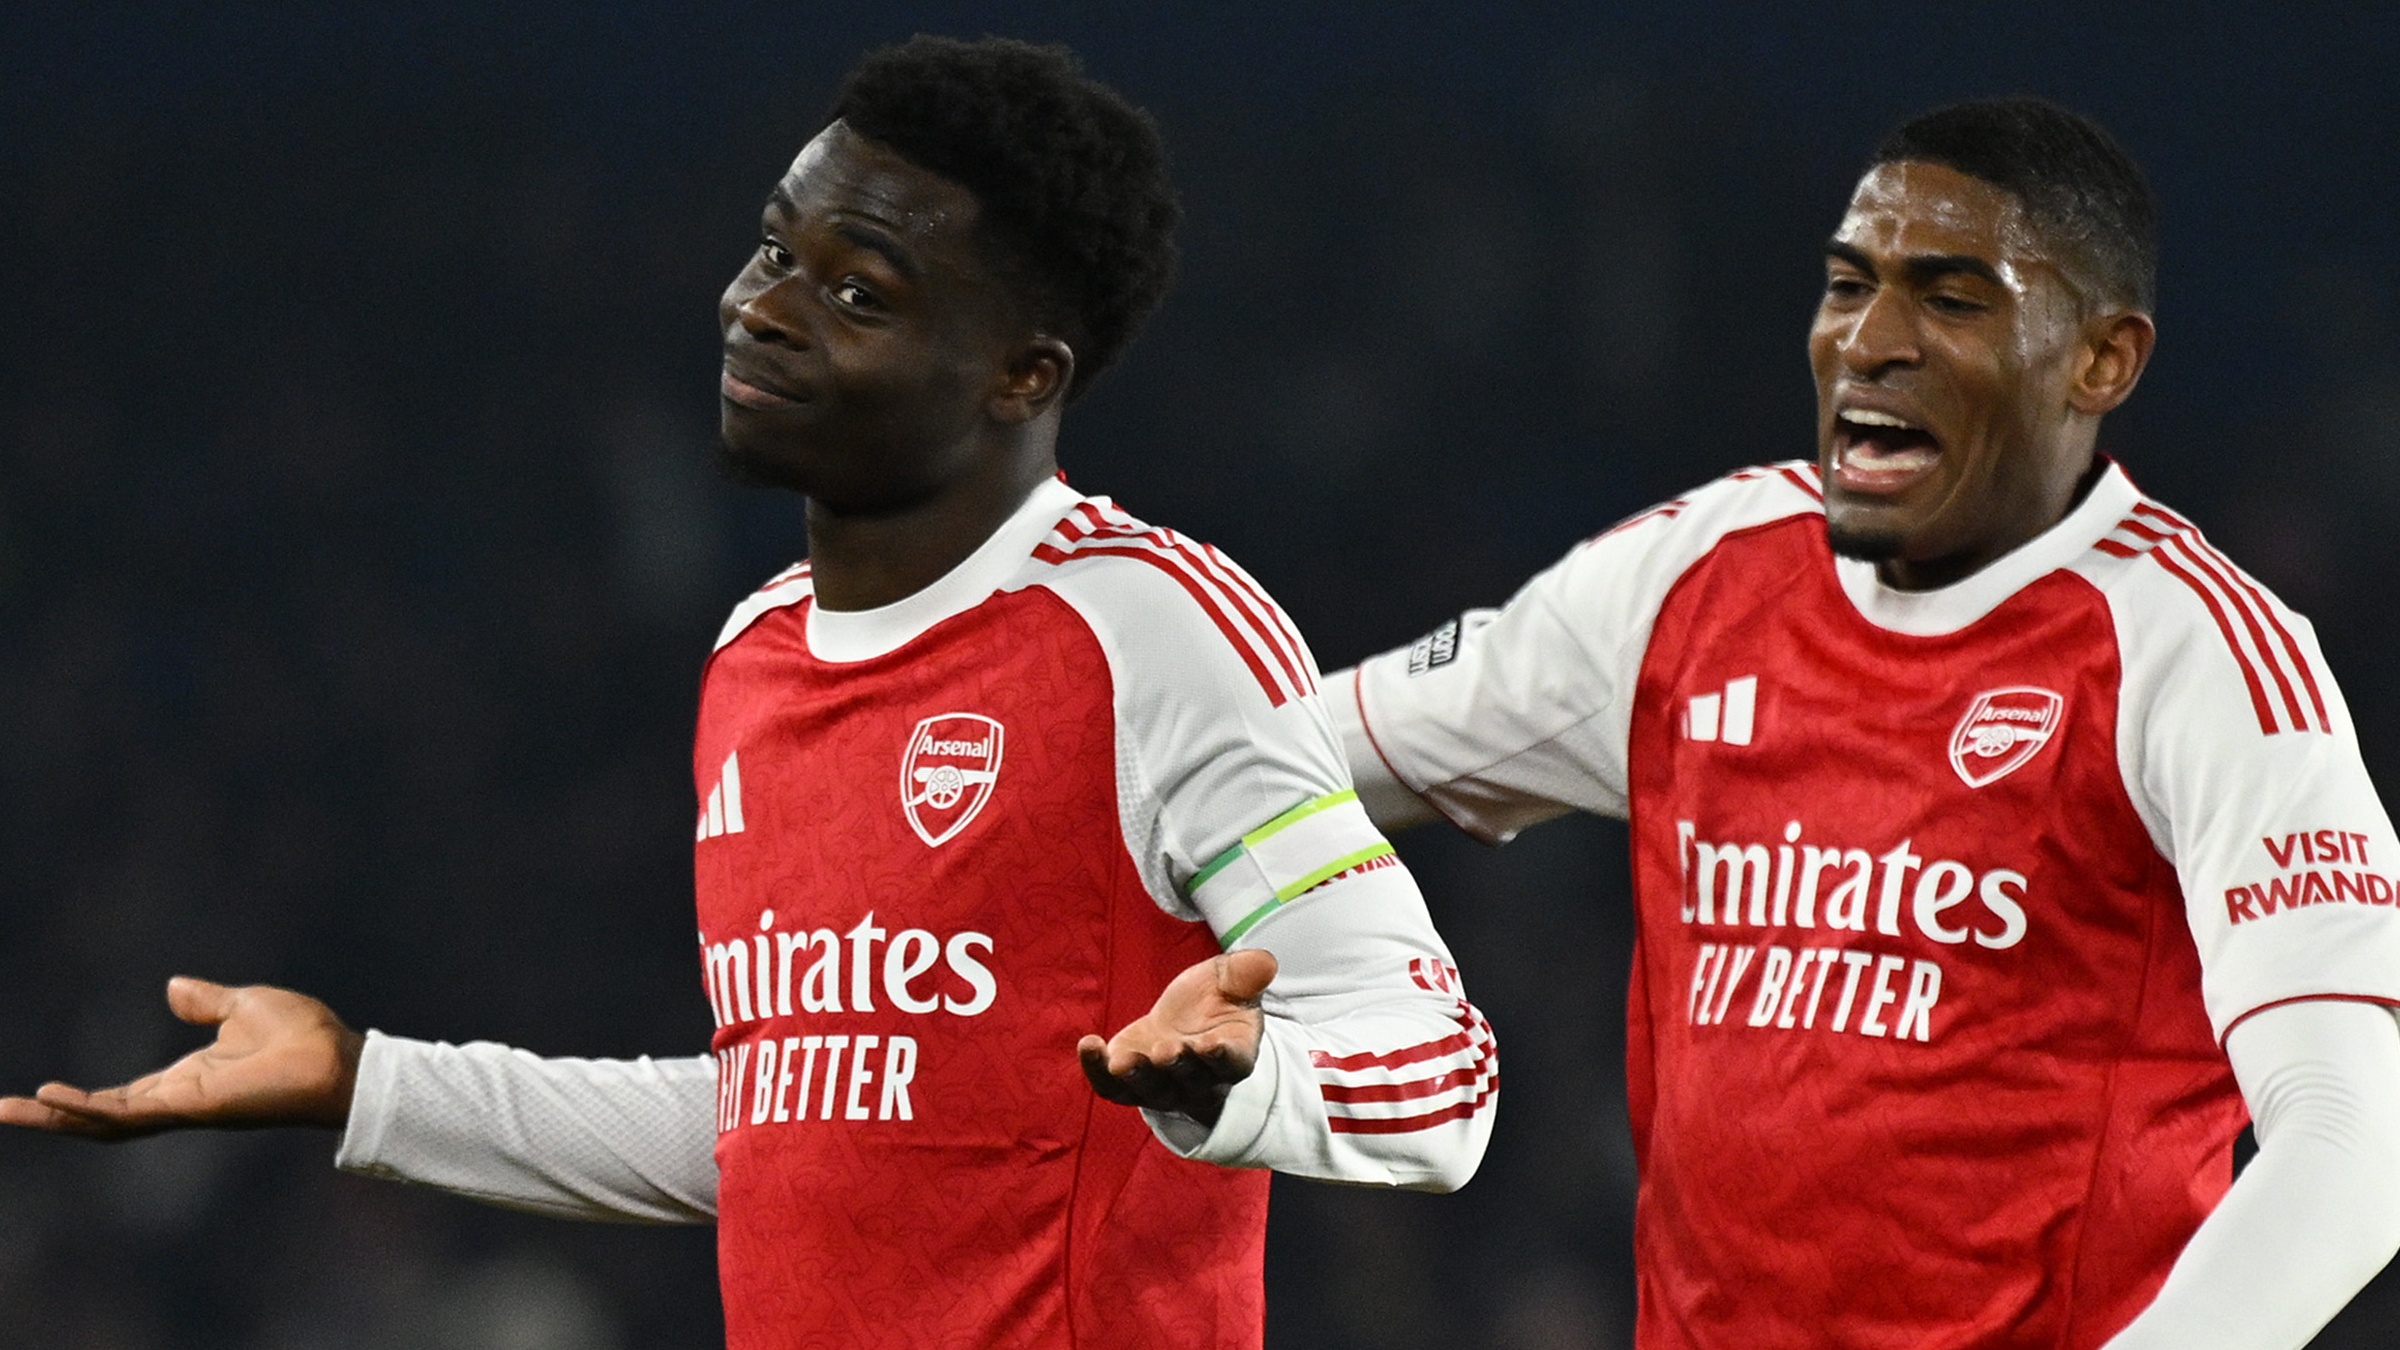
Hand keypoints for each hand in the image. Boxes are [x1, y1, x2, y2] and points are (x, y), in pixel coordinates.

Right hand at [0, 977, 363, 1139]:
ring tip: (11, 1110)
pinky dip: (89, 1107)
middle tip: (2, 1110)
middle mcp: (178, 1100)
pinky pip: (130, 1113)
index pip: (119, 1097)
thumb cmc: (304, 1036)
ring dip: (57, 1116)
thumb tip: (171, 988)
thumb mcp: (243, 1006)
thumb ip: (205, 1002)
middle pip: (100, 1116)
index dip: (80, 1098)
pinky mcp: (192, 1106)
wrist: (339, 1059)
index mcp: (186, 1081)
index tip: (40, 1094)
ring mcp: (183, 1107)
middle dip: (52, 1116)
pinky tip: (54, 1098)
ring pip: (105, 1121)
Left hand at [1078, 949, 1275, 1126]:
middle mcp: (1200, 1080)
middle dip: (1177, 1066)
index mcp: (1232, 1056)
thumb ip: (1244, 974)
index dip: (1222, 1058)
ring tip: (1122, 1061)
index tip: (1212, 1045)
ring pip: (1151, 1090)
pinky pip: (1112, 1088)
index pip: (1232, 1064)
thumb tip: (1266, 962)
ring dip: (1138, 1076)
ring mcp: (1163, 1087)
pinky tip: (1089, 1044)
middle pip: (1190, 1080)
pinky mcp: (1129, 1084)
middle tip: (1167, 1050)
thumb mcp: (1229, 981)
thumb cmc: (1213, 1001)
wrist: (1184, 1021)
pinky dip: (1096, 1071)